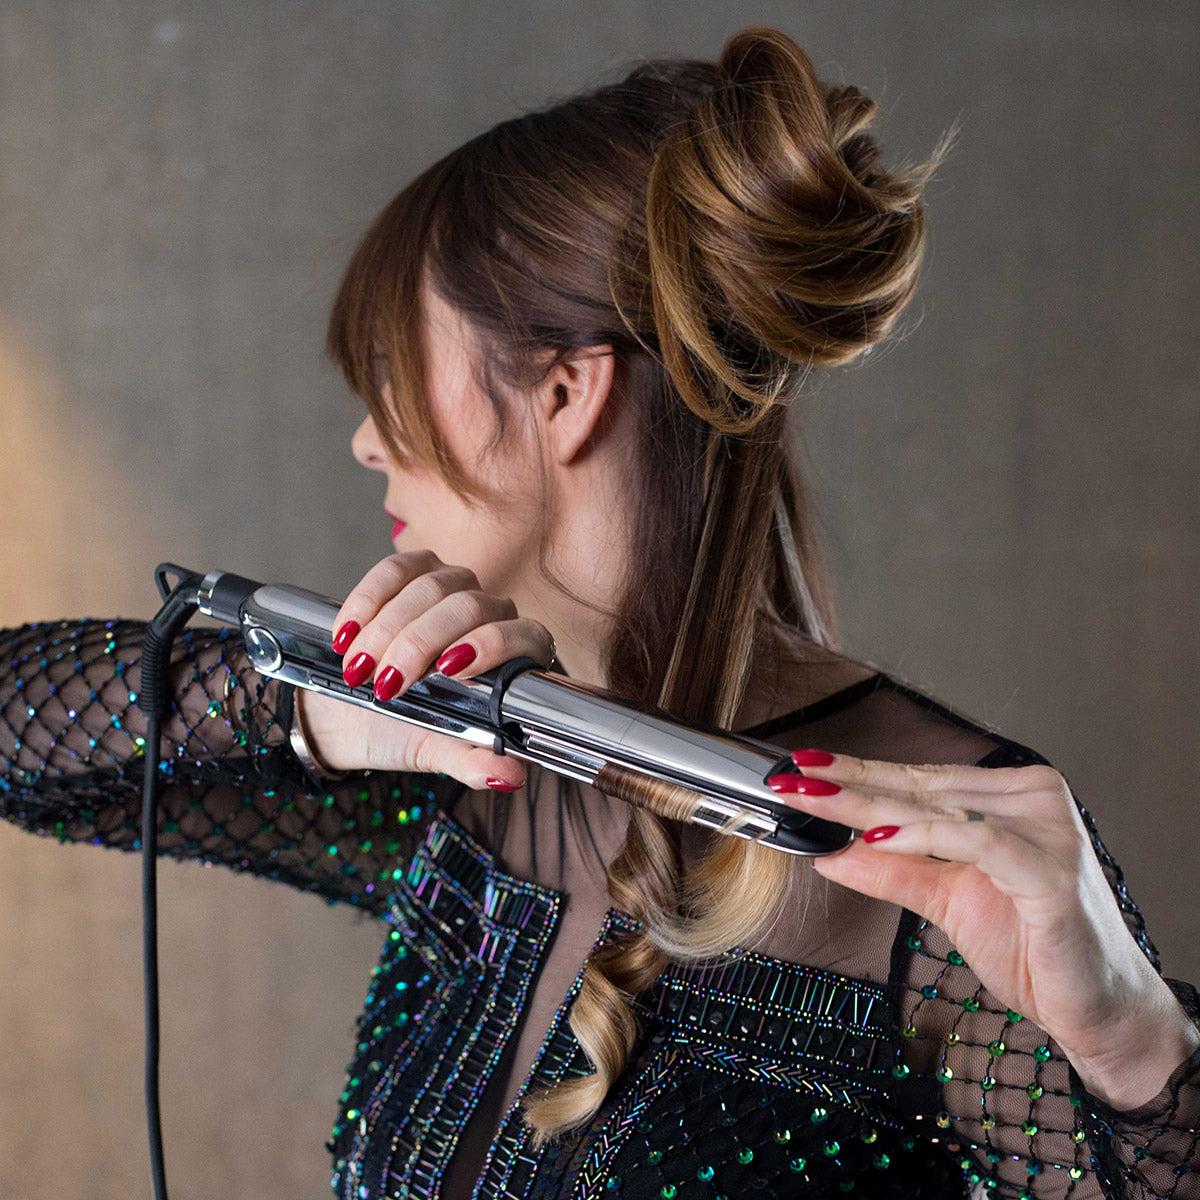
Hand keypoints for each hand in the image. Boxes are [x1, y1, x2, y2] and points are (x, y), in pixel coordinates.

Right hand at [296, 550, 555, 791]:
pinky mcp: (412, 570)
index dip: (492, 645)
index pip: (524, 635)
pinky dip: (368, 600)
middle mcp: (492, 613)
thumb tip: (511, 777)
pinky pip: (396, 569)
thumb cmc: (403, 731)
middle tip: (385, 683)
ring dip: (388, 628)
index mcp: (514, 657)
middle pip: (470, 607)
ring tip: (359, 669)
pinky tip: (346, 634)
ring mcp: (453, 585)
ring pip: (432, 586)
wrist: (347, 715)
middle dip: (421, 644)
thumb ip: (474, 762)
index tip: (449, 670)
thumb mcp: (436, 751)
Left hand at [768, 752, 1199, 1105]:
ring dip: (869, 804)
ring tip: (817, 802)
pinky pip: (976, 841)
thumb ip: (891, 872)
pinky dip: (923, 836)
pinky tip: (878, 837)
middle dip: (850, 782)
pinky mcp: (1050, 870)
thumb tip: (828, 852)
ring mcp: (1047, 829)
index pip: (919, 777)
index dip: (859, 771)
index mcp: (1010, 795)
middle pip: (921, 785)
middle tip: (793, 779)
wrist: (1097, 1009)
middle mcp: (1032, 798)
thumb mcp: (945, 900)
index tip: (804, 766)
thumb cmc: (1031, 946)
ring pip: (940, 805)